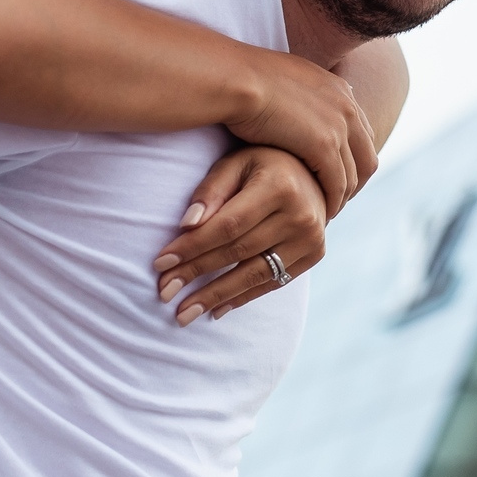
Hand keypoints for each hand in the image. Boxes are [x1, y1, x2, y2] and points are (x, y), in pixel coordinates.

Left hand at [154, 146, 326, 322]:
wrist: (316, 172)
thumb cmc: (264, 164)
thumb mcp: (236, 163)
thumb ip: (211, 190)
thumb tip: (187, 225)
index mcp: (279, 186)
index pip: (227, 225)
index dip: (192, 246)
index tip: (160, 263)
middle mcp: (300, 215)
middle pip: (237, 252)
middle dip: (196, 273)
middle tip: (164, 291)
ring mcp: (310, 239)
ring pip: (254, 274)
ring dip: (215, 296)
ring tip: (184, 313)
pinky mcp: (313, 256)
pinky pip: (272, 283)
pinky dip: (241, 297)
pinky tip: (215, 309)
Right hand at [225, 54, 376, 217]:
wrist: (235, 78)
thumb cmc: (243, 79)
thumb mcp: (282, 80)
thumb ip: (298, 94)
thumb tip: (294, 103)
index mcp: (338, 89)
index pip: (361, 134)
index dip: (352, 160)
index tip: (336, 177)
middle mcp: (346, 106)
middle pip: (366, 157)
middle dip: (354, 183)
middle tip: (336, 201)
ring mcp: (339, 126)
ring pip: (353, 175)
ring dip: (342, 197)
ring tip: (325, 211)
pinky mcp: (324, 145)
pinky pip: (337, 184)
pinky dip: (331, 201)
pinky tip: (318, 212)